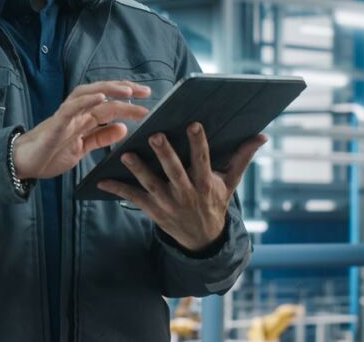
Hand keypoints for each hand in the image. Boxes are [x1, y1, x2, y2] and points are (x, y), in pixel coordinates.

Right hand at [13, 81, 150, 179]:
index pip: (109, 104)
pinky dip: (85, 100)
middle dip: (124, 90)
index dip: (128, 100)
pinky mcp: (55, 124)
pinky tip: (100, 97)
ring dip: (108, 90)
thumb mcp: (82, 149)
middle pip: (102, 94)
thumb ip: (101, 138)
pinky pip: (71, 109)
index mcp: (83, 119)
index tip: (147, 99)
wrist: (22, 164)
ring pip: (88, 95)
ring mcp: (65, 117)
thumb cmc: (50, 154)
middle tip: (146, 92)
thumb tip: (123, 128)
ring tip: (127, 90)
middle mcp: (76, 113)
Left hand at [98, 123, 266, 251]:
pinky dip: (117, 189)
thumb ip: (241, 157)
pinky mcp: (152, 210)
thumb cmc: (215, 202)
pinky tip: (102, 179)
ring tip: (126, 154)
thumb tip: (261, 136)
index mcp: (205, 184)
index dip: (198, 143)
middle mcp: (186, 194)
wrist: (203, 240)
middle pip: (175, 171)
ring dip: (138, 169)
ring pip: (151, 184)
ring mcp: (167, 203)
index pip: (203, 160)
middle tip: (155, 135)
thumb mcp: (230, 182)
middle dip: (165, 154)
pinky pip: (133, 198)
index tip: (194, 123)